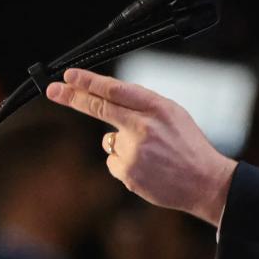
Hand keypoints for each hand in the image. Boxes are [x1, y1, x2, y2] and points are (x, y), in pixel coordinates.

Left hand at [46, 68, 236, 224]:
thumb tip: (109, 100)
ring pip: (110, 140)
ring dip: (122, 144)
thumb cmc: (188, 145)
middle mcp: (143, 127)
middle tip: (53, 89)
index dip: (89, 81)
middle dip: (72, 97)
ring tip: (152, 155)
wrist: (205, 182)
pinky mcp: (128, 173)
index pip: (115, 89)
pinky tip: (148, 168)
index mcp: (157, 108)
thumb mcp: (173, 114)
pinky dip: (125, 163)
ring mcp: (134, 152)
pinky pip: (114, 161)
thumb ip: (142, 106)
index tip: (70, 76)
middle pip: (100, 107)